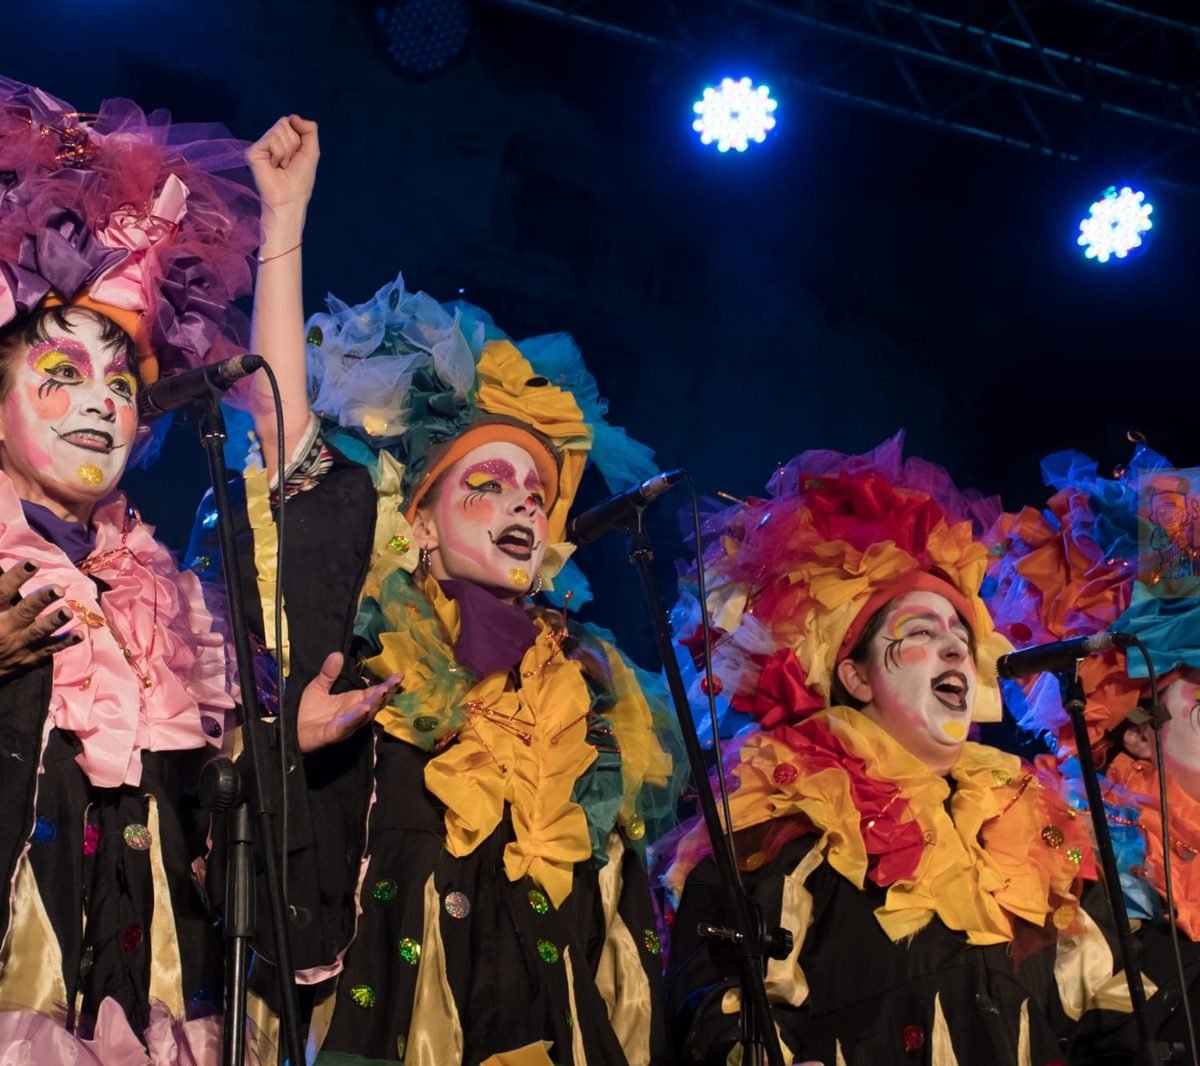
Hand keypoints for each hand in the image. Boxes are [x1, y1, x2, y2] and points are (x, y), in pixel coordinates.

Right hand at [0, 561, 81, 677]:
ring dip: (53, 622)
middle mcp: (5, 627)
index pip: (3, 591)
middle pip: (24, 611)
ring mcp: (19, 644)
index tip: (33, 563)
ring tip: (67, 612)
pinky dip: (65, 642)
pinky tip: (79, 634)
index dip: (16, 576)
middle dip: (41, 600)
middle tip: (57, 589)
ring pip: (38, 632)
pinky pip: (49, 650)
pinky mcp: (30, 657)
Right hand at [247, 114, 319, 220]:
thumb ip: (309, 129)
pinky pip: (271, 139)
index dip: (299, 138)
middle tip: (289, 162)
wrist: (290, 198)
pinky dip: (279, 154)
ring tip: (282, 165)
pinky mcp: (253, 151)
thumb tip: (293, 116)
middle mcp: (269, 140)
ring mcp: (260, 145)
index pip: (291, 121)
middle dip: (293, 144)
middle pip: (284, 123)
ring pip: (278, 130)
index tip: (297, 155)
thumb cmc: (301, 179)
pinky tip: (274, 166)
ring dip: (287, 151)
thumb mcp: (312, 150)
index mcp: (282, 140)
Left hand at [296, 652, 401, 753]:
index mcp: (352, 701)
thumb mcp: (317, 687)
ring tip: (383, 692)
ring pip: (364, 715)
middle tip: (395, 682)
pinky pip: (347, 726)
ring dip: (374, 704)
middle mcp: (353, 714)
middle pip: (374, 704)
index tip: (398, 675)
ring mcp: (346, 725)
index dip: (387, 685)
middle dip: (385, 693)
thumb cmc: (305, 711)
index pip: (374, 693)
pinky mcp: (334, 734)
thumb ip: (328, 673)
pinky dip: (355, 717)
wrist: (289, 731)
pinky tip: (363, 708)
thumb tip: (337, 653)